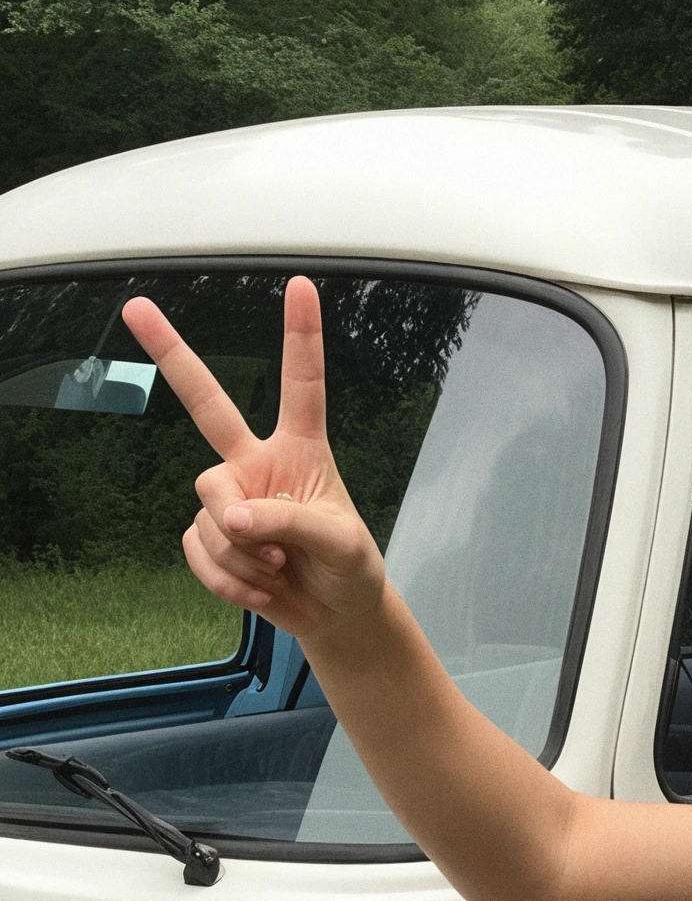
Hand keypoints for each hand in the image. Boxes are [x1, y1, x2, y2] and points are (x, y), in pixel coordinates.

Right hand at [122, 276, 385, 637]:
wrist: (334, 613)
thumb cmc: (349, 567)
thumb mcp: (339, 544)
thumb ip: (289, 520)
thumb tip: (230, 514)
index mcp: (301, 449)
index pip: (301, 385)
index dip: (301, 337)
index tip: (301, 286)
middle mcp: (257, 462)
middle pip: (205, 404)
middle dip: (170, 354)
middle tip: (134, 308)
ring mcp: (229, 497)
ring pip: (211, 511)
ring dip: (245, 555)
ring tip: (281, 569)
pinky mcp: (209, 535)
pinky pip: (199, 549)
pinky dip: (228, 580)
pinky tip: (260, 588)